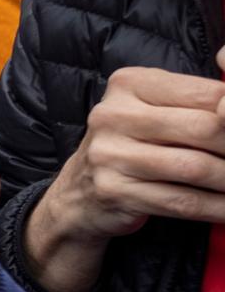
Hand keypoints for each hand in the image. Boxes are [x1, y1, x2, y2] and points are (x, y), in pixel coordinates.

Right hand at [25, 60, 224, 291]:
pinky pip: (182, 201)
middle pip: (205, 128)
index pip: (207, 93)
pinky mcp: (114, 191)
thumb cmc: (133, 144)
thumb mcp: (157, 109)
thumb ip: (200, 102)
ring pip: (196, 167)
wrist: (79, 192)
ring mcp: (109, 154)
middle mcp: (113, 115)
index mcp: (129, 84)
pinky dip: (216, 207)